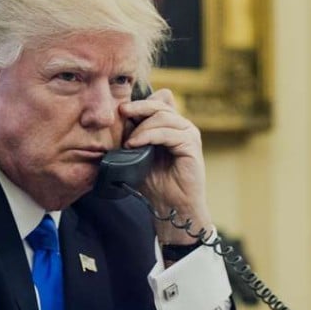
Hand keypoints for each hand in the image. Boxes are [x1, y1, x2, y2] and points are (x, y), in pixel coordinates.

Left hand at [119, 88, 212, 244]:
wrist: (171, 208)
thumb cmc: (155, 183)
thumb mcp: (138, 155)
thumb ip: (133, 136)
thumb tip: (118, 119)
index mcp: (172, 126)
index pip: (158, 102)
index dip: (140, 103)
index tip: (121, 109)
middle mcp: (183, 126)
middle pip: (160, 104)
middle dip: (138, 107)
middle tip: (121, 112)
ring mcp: (189, 134)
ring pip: (163, 117)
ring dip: (142, 127)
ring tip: (128, 142)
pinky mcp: (192, 145)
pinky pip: (169, 133)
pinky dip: (149, 136)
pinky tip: (135, 144)